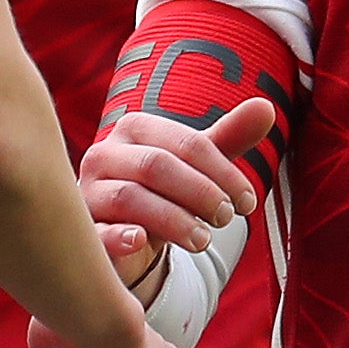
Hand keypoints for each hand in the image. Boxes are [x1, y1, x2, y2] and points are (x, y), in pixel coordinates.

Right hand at [80, 99, 273, 252]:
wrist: (122, 235)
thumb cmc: (163, 193)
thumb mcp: (197, 167)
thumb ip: (228, 138)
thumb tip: (266, 106)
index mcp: (134, 130)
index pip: (186, 143)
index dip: (224, 172)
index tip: (249, 202)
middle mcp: (104, 154)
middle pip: (157, 165)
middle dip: (201, 192)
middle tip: (227, 218)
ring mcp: (87, 192)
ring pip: (129, 197)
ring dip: (174, 220)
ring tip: (203, 240)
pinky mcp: (82, 230)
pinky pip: (95, 231)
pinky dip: (118, 236)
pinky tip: (141, 241)